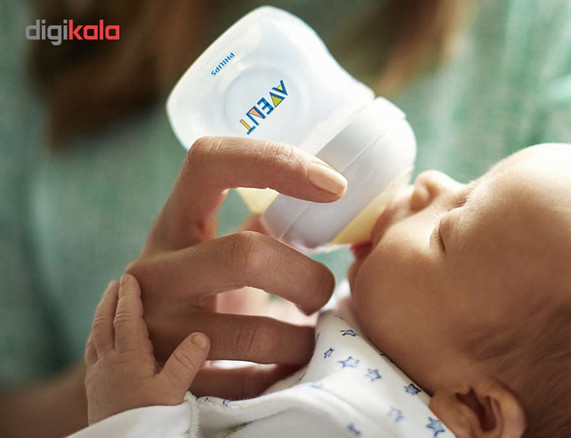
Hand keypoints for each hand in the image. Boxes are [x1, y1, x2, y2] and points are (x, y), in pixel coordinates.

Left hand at [85, 275, 209, 424]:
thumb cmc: (147, 419)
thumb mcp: (173, 391)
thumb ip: (186, 361)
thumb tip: (201, 334)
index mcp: (127, 357)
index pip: (126, 318)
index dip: (128, 296)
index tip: (130, 277)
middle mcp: (107, 362)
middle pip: (104, 323)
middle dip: (110, 301)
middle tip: (115, 284)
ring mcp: (97, 377)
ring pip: (94, 338)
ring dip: (101, 318)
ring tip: (107, 308)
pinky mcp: (94, 391)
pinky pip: (91, 355)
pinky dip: (96, 340)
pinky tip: (101, 346)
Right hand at [125, 137, 345, 398]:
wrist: (139, 363)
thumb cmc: (202, 291)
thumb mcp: (218, 248)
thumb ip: (267, 222)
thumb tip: (344, 195)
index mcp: (172, 224)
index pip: (209, 162)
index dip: (276, 162)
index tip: (335, 186)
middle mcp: (153, 272)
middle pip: (244, 255)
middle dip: (306, 278)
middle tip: (322, 294)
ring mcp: (154, 329)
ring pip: (253, 335)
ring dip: (301, 340)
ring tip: (310, 339)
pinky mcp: (167, 382)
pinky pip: (246, 383)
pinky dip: (280, 376)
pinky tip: (286, 368)